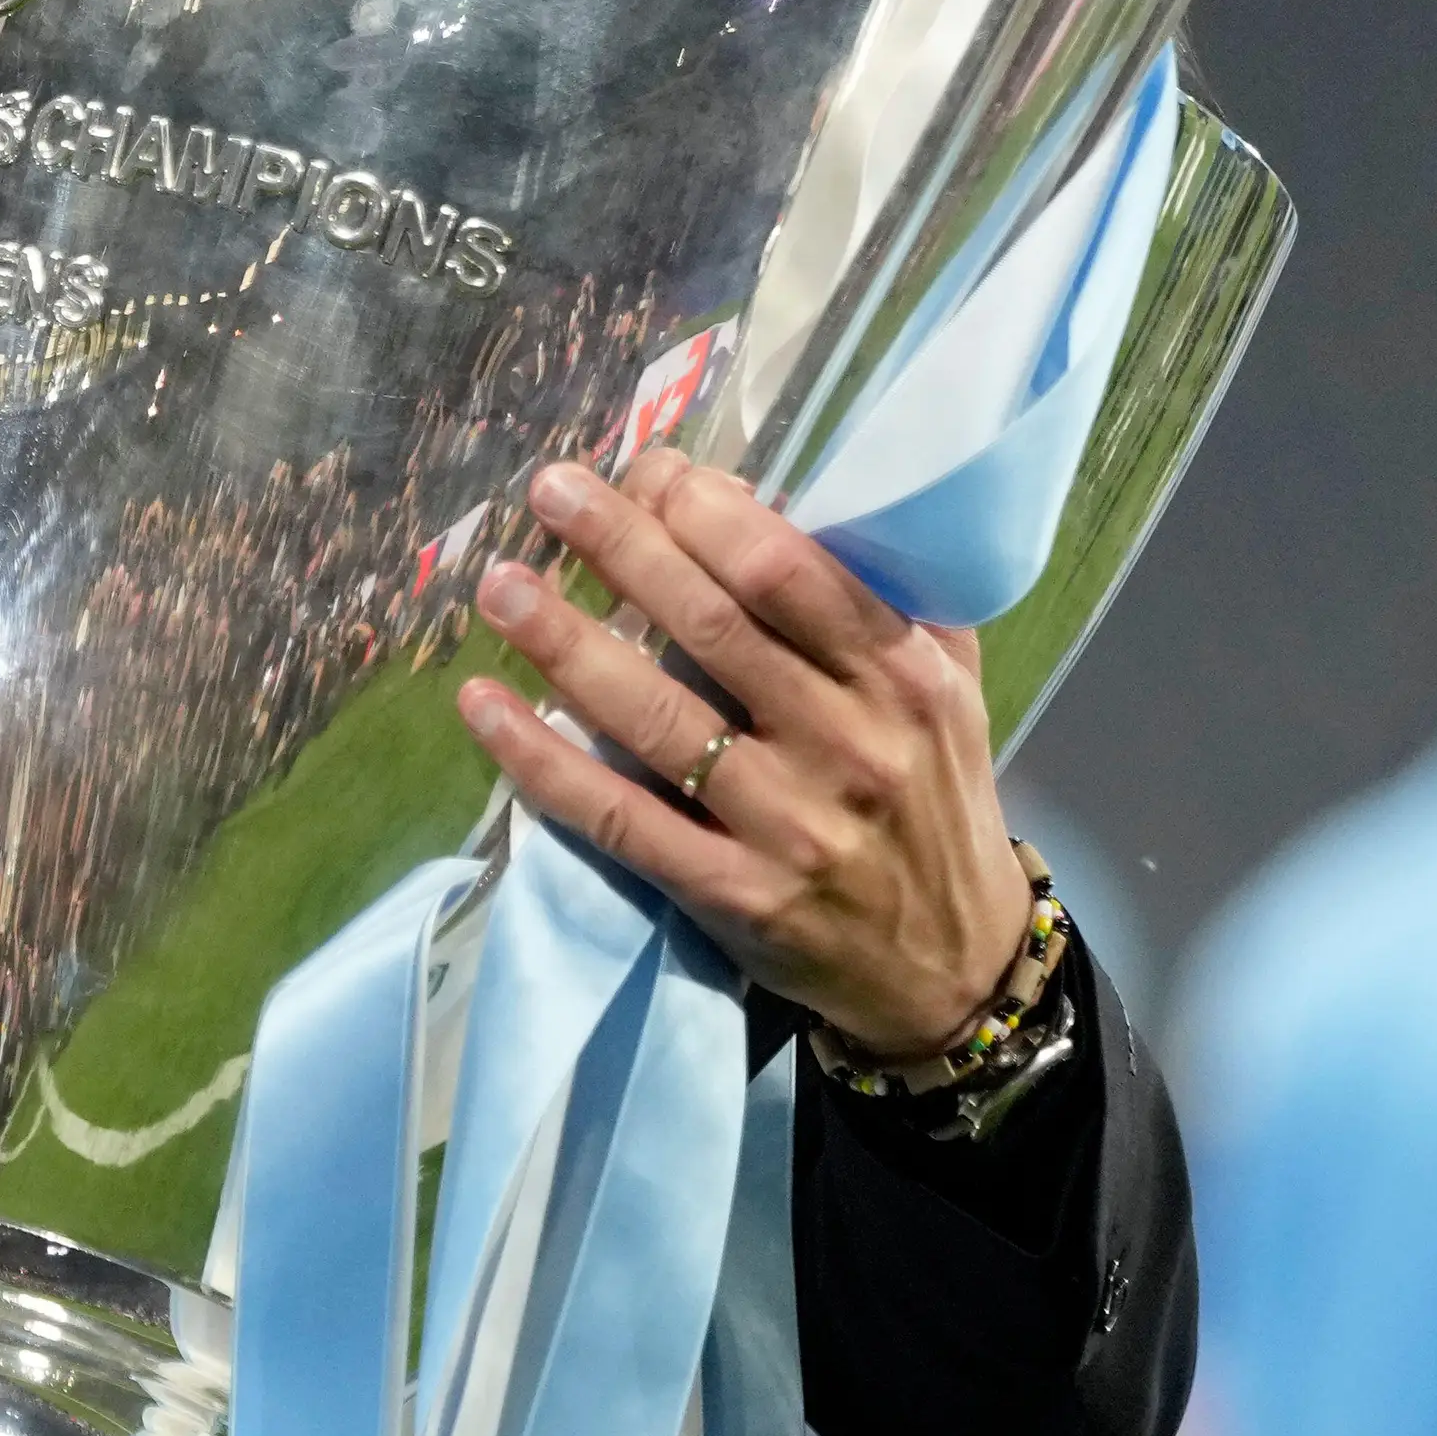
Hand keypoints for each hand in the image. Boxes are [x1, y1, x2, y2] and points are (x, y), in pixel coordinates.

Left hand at [456, 446, 1029, 1057]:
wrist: (952, 967)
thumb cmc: (930, 796)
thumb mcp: (943, 687)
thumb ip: (875, 597)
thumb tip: (762, 499)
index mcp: (902, 677)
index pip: (787, 572)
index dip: (705, 511)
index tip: (646, 469)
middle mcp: (849, 745)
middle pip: (711, 626)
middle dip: (621, 545)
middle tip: (548, 490)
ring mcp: (787, 826)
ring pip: (656, 718)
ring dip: (566, 643)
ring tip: (500, 585)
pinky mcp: (732, 895)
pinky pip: (620, 817)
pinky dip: (543, 760)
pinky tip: (484, 708)